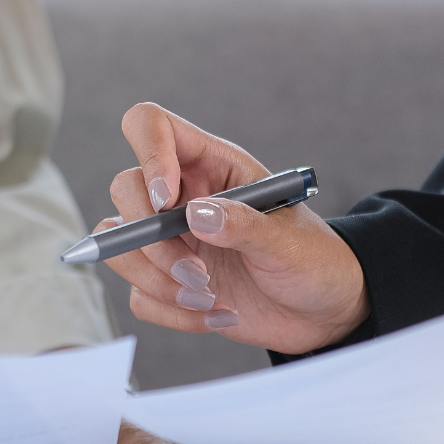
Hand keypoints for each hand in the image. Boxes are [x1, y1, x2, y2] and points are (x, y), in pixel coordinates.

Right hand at [102, 102, 369, 354]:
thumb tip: (195, 215)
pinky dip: (172, 313)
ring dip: (157, 281)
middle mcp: (183, 197)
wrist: (323, 311)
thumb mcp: (288, 241)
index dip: (148, 153)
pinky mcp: (167, 283)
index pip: (152, 127)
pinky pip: (139, 294)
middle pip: (125, 190)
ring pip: (119, 246)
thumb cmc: (314, 260)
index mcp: (212, 165)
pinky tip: (216, 315)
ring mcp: (171, 241)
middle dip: (151, 239)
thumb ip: (244, 226)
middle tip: (197, 273)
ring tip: (208, 298)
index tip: (166, 201)